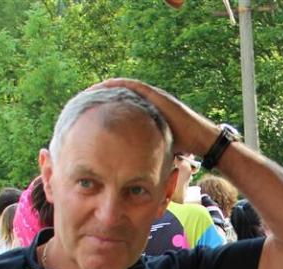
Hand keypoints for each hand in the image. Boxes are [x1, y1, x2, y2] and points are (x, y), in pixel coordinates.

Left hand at [90, 78, 215, 155]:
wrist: (201, 141)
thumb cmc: (182, 149)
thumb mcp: (155, 149)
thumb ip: (141, 152)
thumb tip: (125, 168)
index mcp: (145, 114)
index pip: (119, 107)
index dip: (103, 109)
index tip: (86, 114)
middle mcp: (147, 103)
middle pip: (118, 95)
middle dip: (99, 97)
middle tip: (81, 102)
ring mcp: (152, 97)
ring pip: (122, 88)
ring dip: (104, 88)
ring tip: (87, 93)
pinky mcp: (156, 95)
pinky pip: (132, 86)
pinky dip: (116, 86)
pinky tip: (102, 88)